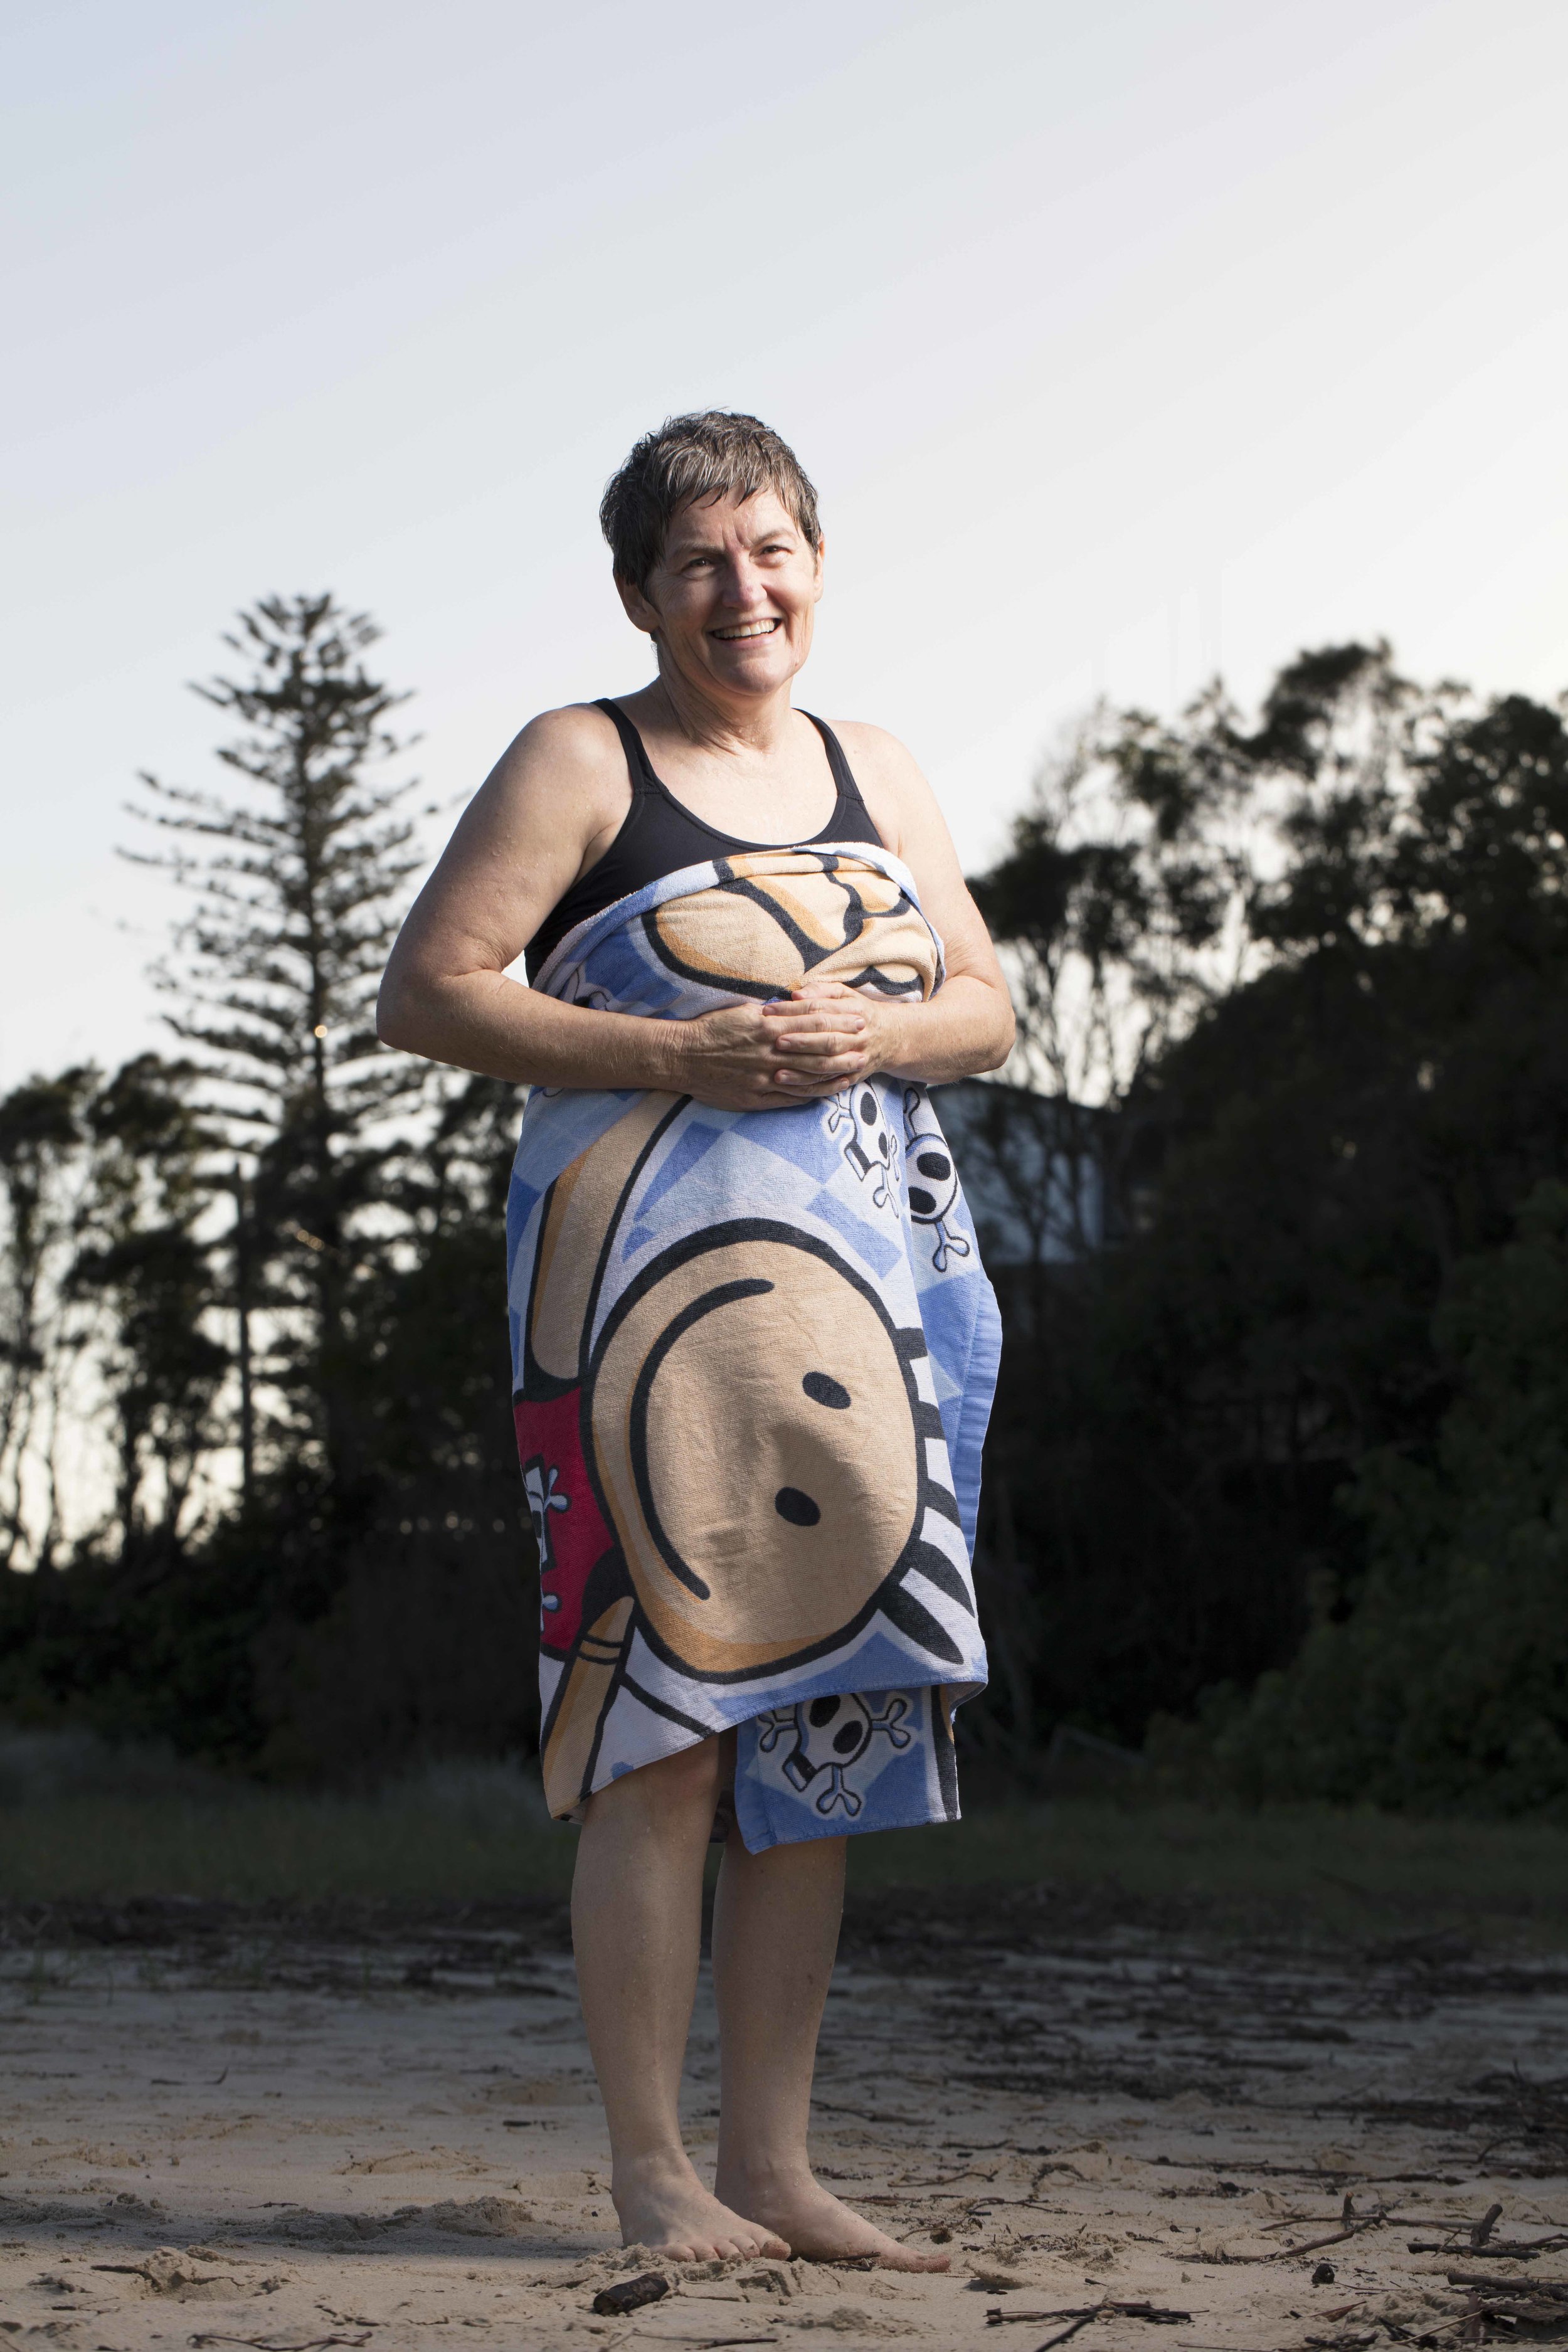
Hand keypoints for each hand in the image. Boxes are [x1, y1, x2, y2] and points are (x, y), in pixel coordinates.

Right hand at [667, 983, 897, 1111]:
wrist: (682, 1057)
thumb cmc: (711, 1030)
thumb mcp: (743, 1012)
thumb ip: (771, 1013)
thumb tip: (793, 1006)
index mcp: (767, 1026)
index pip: (812, 1022)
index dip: (838, 1021)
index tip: (857, 1017)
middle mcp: (770, 1051)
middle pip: (817, 1049)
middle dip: (845, 1045)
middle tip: (868, 1042)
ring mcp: (764, 1076)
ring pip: (808, 1075)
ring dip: (836, 1071)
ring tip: (857, 1068)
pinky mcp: (757, 1096)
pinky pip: (792, 1097)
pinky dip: (813, 1093)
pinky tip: (829, 1092)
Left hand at [762, 980, 906, 1095]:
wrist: (889, 1037)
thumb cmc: (856, 1011)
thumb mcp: (844, 994)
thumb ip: (820, 991)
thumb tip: (796, 995)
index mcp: (854, 1011)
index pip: (820, 1010)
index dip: (793, 1011)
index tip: (769, 1012)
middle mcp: (857, 1036)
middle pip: (828, 1039)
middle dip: (801, 1041)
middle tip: (776, 1042)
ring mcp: (856, 1059)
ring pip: (828, 1065)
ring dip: (802, 1069)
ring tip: (777, 1071)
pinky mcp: (853, 1077)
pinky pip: (829, 1085)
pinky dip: (809, 1086)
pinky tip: (789, 1085)